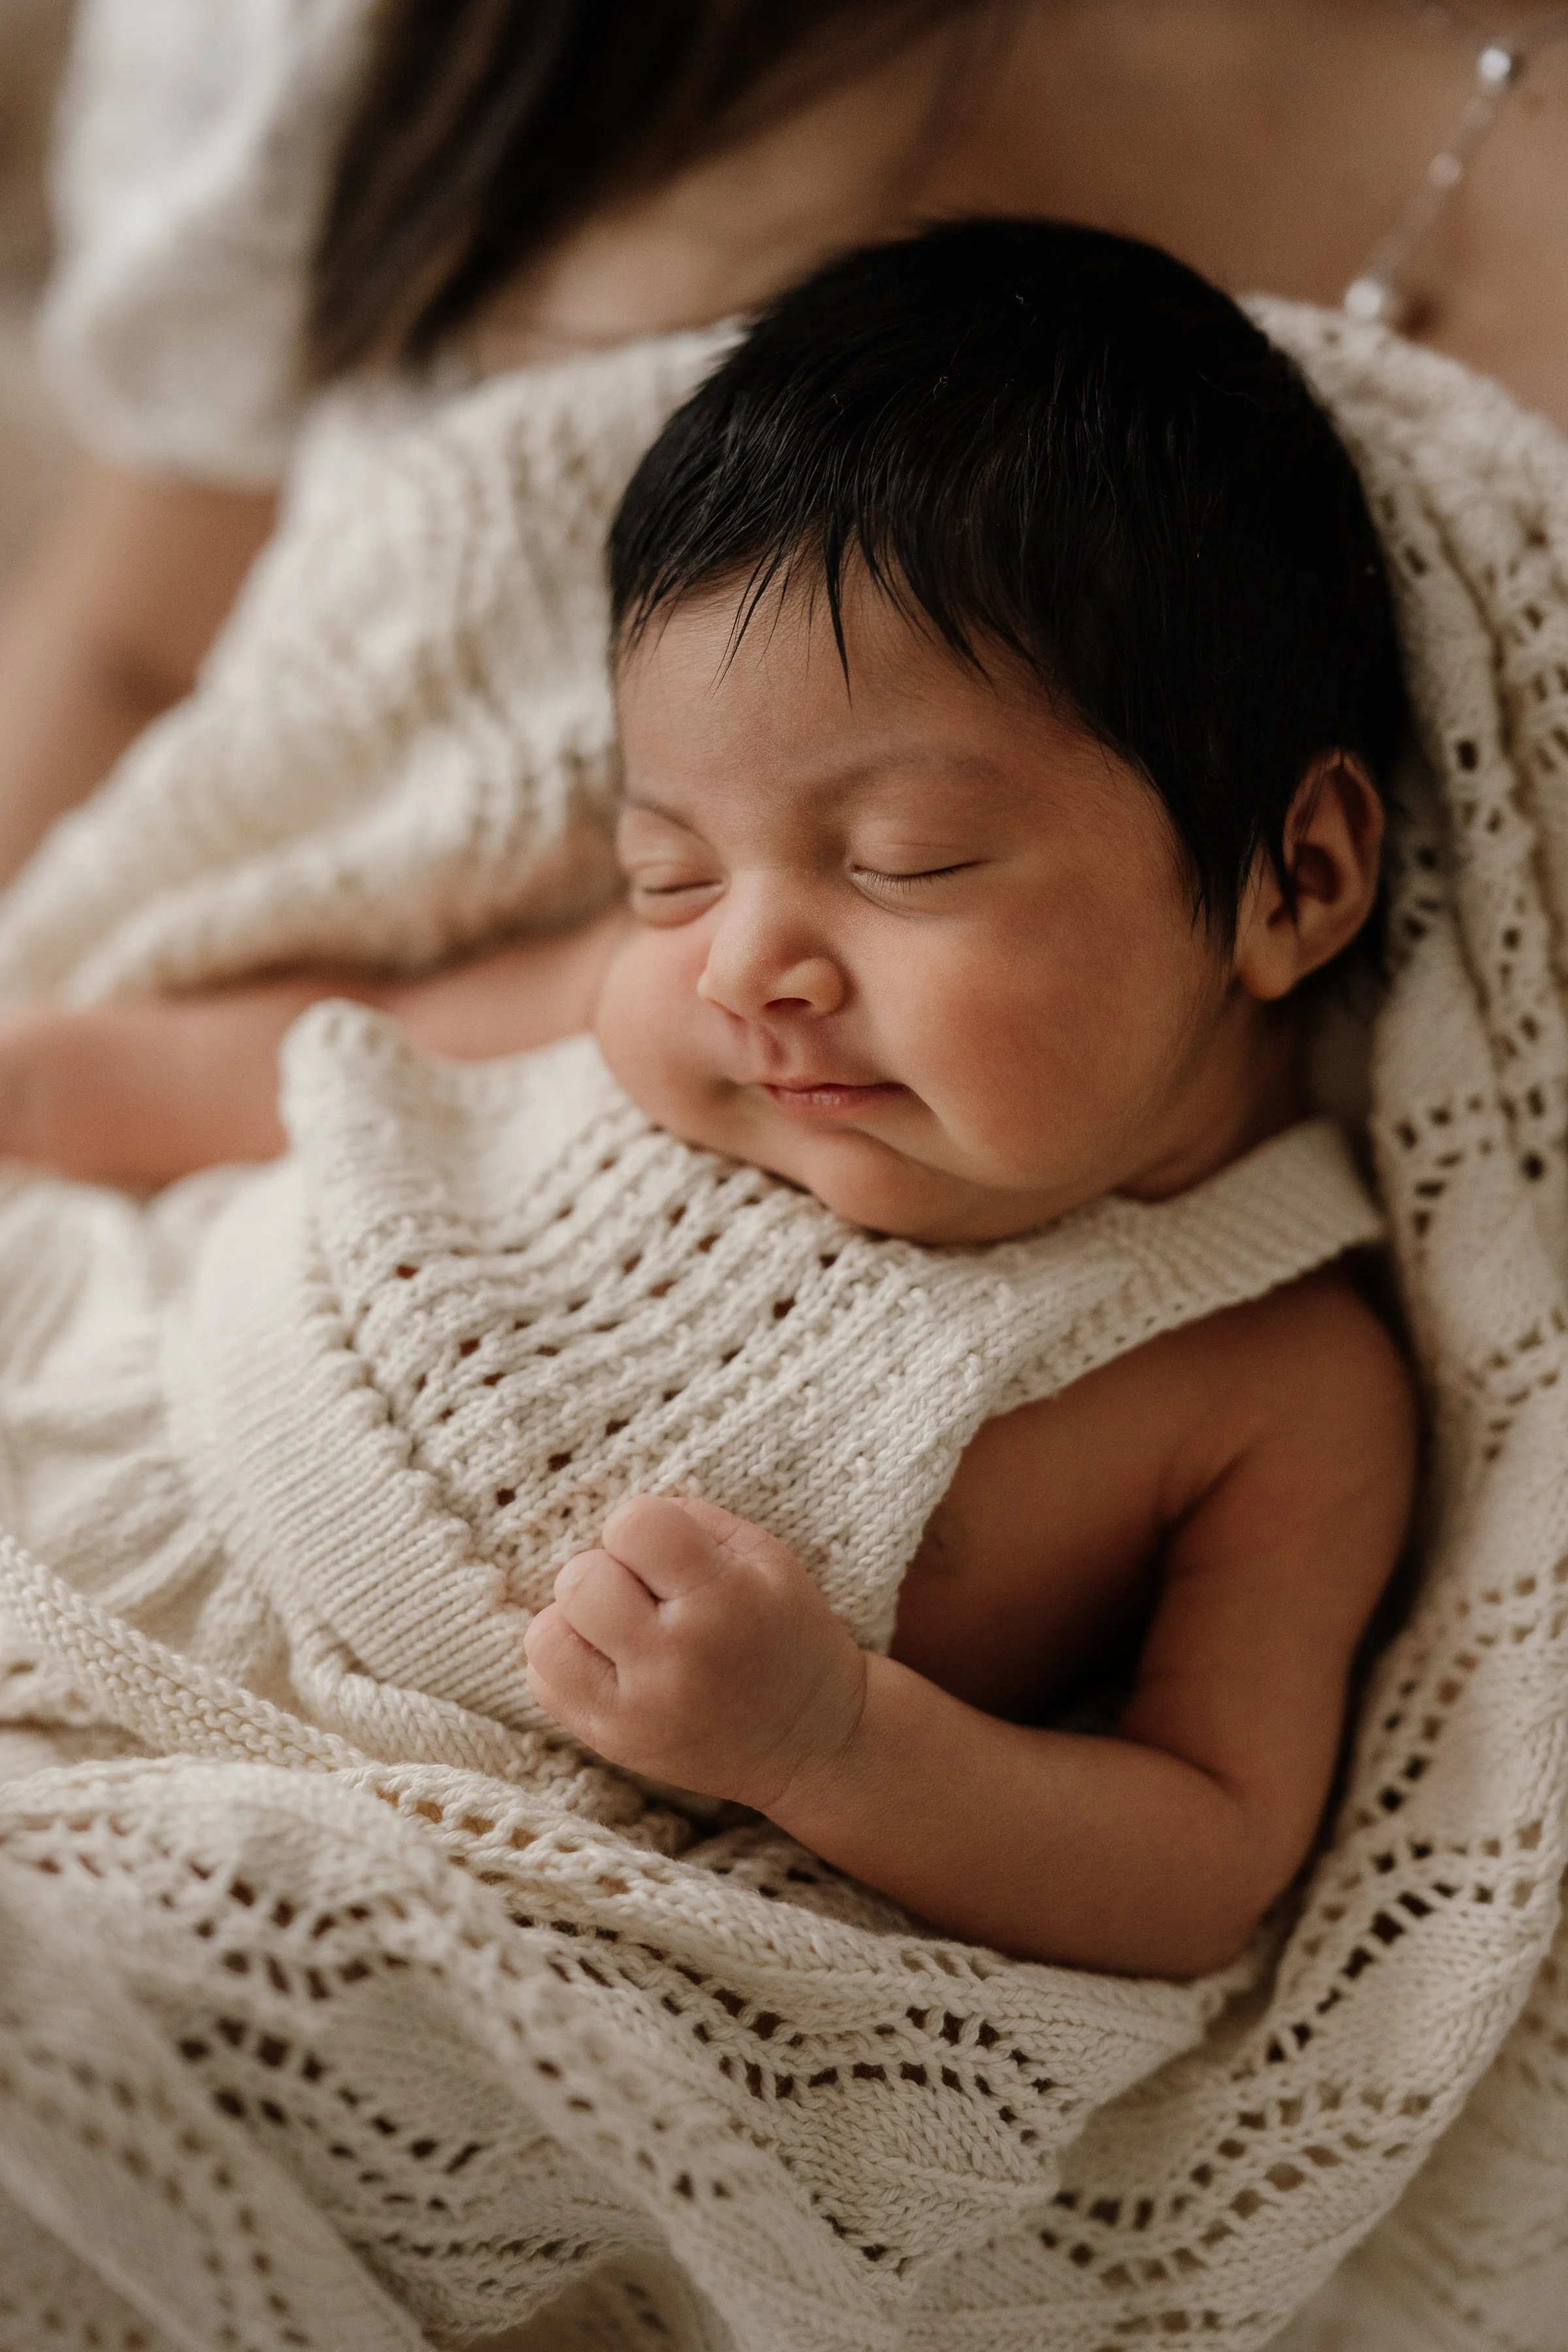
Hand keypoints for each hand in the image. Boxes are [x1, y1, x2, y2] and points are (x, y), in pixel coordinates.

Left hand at [523, 1494, 867, 1811]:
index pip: (632, 1525)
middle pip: (578, 1579)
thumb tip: (622, 1520)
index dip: (642, 1528)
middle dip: (607, 1571)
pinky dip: (570, 1662)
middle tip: (645, 1593)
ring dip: (577, 1619)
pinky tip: (614, 1663)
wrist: (810, 1740)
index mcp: (722, 1598)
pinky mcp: (613, 1743)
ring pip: (546, 1635)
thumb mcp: (767, 1558)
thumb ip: (693, 1521)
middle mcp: (673, 1658)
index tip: (667, 1552)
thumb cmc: (786, 1633)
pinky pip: (544, 1682)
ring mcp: (637, 1710)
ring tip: (621, 1628)